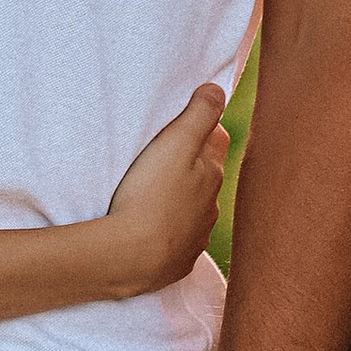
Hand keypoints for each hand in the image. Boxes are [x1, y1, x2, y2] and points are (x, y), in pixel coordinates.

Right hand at [101, 82, 229, 291]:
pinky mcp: (179, 261)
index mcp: (212, 173)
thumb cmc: (152, 194)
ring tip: (154, 192)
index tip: (184, 122)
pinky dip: (170, 230)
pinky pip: (179, 239)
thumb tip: (218, 90)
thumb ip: (199, 114)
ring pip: (194, 208)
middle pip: (207, 175)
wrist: (133, 257)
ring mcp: (196, 235)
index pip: (218, 139)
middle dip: (193, 164)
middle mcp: (211, 205)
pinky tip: (153, 228)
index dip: (203, 128)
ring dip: (181, 198)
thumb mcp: (175, 143)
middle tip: (164, 155)